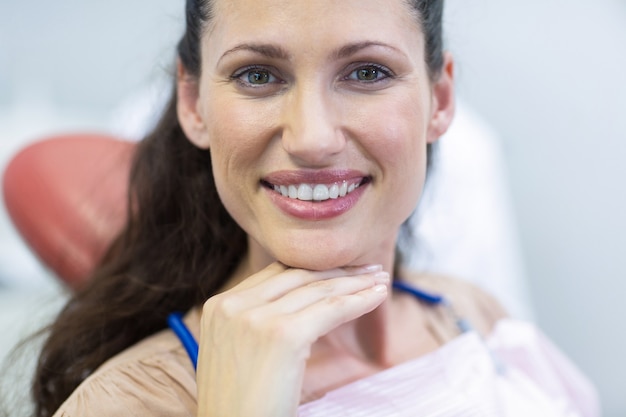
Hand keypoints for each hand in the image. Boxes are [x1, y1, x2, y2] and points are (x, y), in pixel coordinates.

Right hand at [196, 262, 388, 416]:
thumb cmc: (240, 406)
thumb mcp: (235, 351)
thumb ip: (254, 321)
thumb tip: (297, 303)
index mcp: (218, 305)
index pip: (276, 274)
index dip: (313, 269)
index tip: (340, 269)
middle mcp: (233, 304)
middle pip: (298, 275)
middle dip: (338, 270)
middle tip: (368, 269)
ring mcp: (256, 318)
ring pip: (318, 289)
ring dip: (356, 282)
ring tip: (380, 279)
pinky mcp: (283, 335)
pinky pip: (331, 309)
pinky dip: (359, 301)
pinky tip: (378, 296)